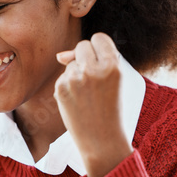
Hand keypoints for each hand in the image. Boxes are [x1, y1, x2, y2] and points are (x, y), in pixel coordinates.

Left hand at [55, 32, 132, 176]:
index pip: (99, 37)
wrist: (102, 139)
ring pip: (71, 63)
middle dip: (85, 57)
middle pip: (82, 46)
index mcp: (113, 65)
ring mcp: (75, 79)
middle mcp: (93, 69)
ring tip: (88, 95)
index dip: (99, 48)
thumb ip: (95, 60)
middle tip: (93, 77)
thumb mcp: (116, 81)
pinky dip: (69, 86)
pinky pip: (63, 76)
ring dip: (77, 73)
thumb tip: (59, 56)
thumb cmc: (112, 108)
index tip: (101, 59)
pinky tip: (78, 101)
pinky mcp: (61, 88)